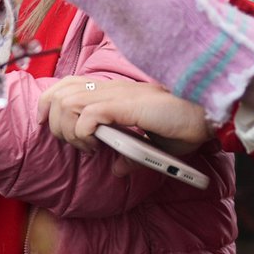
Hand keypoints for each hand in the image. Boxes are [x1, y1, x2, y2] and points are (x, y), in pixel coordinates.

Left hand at [39, 76, 212, 154]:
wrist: (205, 114)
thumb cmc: (183, 124)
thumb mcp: (152, 144)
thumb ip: (132, 155)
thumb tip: (118, 169)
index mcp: (113, 91)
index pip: (66, 84)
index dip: (50, 101)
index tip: (48, 124)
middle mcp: (111, 88)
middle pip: (58, 93)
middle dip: (56, 122)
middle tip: (75, 143)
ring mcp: (117, 95)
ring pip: (68, 103)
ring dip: (70, 129)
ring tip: (87, 145)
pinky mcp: (126, 106)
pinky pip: (89, 116)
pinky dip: (85, 133)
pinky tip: (97, 145)